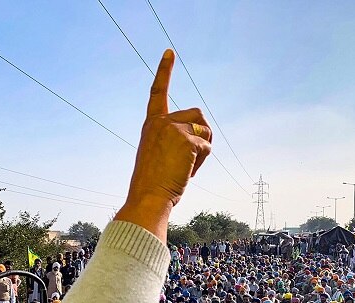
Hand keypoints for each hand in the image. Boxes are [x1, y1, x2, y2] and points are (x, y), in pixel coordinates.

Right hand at [115, 49, 211, 241]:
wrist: (147, 197)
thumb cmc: (152, 184)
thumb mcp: (156, 156)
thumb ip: (172, 141)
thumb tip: (203, 141)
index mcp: (151, 125)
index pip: (158, 93)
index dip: (164, 71)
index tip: (170, 52)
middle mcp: (161, 122)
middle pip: (197, 114)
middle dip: (201, 135)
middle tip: (190, 159)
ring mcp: (173, 130)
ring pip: (205, 130)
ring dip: (203, 149)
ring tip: (187, 166)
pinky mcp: (186, 141)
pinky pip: (206, 148)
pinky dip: (202, 162)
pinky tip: (187, 172)